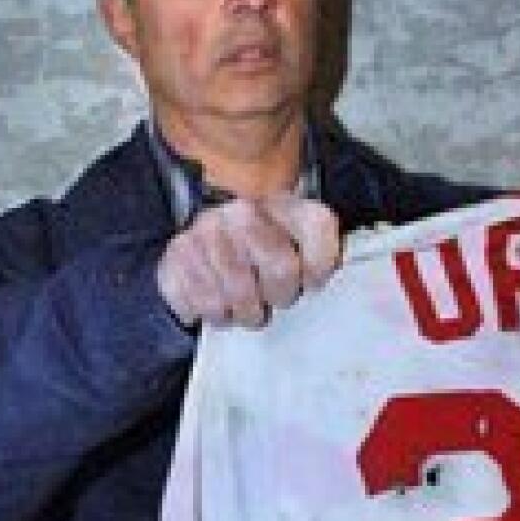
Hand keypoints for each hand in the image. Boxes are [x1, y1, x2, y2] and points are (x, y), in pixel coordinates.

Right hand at [157, 195, 341, 328]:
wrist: (201, 251)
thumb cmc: (260, 259)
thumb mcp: (296, 248)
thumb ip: (320, 257)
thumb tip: (342, 287)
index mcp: (282, 205)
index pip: (318, 227)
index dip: (320, 266)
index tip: (311, 284)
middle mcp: (244, 212)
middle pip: (282, 270)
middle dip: (280, 296)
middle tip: (272, 299)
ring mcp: (207, 231)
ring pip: (241, 296)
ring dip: (246, 313)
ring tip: (246, 308)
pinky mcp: (177, 255)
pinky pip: (206, 305)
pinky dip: (215, 316)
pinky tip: (218, 305)